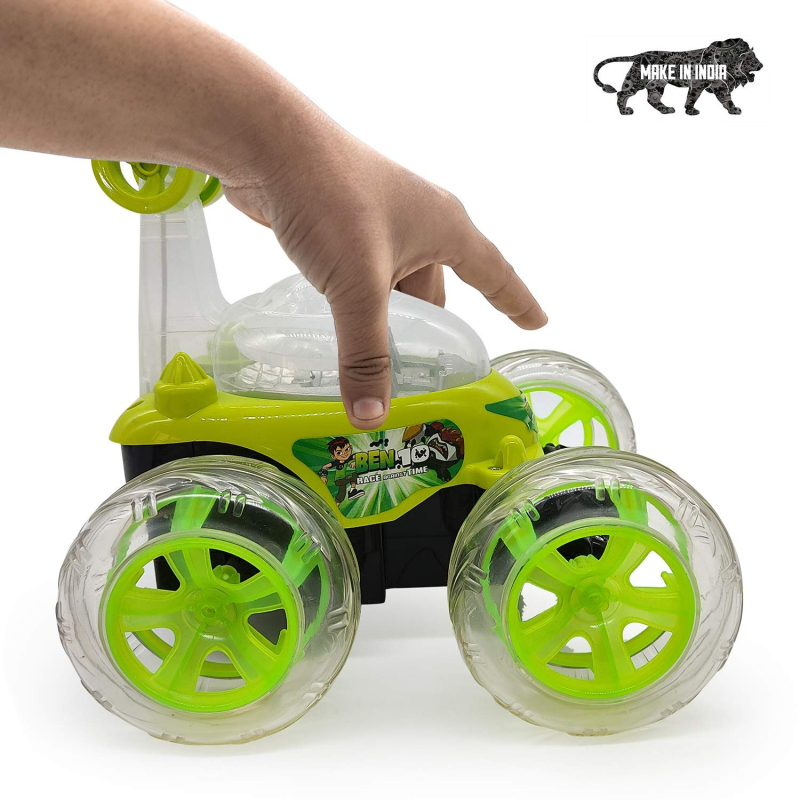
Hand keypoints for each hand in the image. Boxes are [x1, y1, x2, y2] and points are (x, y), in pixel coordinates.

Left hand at [222, 124, 546, 429]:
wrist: (266, 142)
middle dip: (427, 334)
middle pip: (434, 292)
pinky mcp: (342, 226)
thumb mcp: (358, 286)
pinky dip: (356, 307)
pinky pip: (361, 278)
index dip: (517, 302)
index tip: (537, 323)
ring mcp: (378, 222)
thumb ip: (365, 355)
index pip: (494, 273)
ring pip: (392, 288)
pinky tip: (339, 330)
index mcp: (445, 227)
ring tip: (371, 364)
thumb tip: (371, 416)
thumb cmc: (332, 199)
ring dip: (384, 323)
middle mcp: (418, 223)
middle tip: (422, 376)